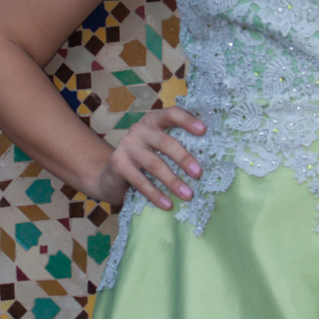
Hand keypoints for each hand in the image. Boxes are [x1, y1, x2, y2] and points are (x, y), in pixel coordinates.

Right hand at [86, 104, 206, 210]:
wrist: (111, 175)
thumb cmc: (144, 161)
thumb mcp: (158, 149)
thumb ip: (175, 147)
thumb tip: (207, 162)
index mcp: (153, 121)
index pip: (171, 114)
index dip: (187, 120)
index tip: (204, 131)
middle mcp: (139, 129)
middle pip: (164, 142)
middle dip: (183, 158)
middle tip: (198, 173)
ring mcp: (126, 145)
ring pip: (154, 163)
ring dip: (172, 181)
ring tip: (188, 195)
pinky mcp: (118, 163)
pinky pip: (140, 181)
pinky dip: (155, 194)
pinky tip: (167, 204)